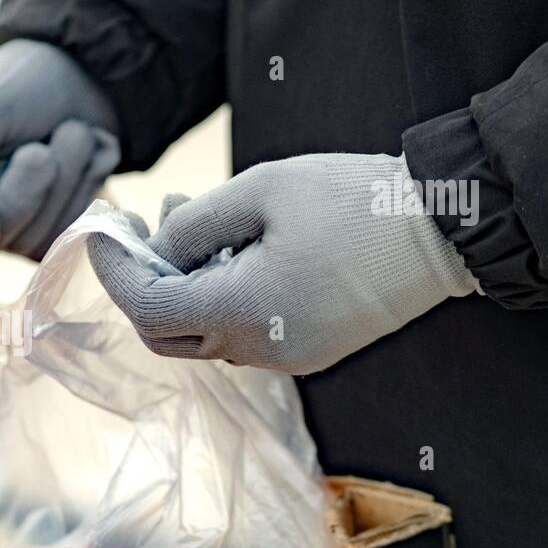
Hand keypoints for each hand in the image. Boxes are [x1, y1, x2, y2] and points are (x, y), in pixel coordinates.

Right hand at [0, 40, 119, 259]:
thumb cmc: (22, 81)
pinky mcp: (49, 230)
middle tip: (40, 148)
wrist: (88, 72)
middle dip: (21, 194)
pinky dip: (83, 190)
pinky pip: (66, 235)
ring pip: (31, 240)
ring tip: (71, 132)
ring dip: (63, 181)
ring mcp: (8, 226)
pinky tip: (86, 155)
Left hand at [88, 153, 478, 374]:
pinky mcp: (307, 349)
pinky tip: (227, 245)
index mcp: (242, 313)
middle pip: (165, 334)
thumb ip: (194, 223)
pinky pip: (241, 331)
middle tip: (136, 227)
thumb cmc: (355, 201)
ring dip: (182, 281)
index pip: (146, 308)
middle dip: (141, 281)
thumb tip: (156, 247)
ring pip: (203, 331)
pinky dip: (218, 292)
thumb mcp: (261, 191)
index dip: (114, 271)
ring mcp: (285, 357)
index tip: (100, 230)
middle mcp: (258, 350)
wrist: (446, 231)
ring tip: (185, 214)